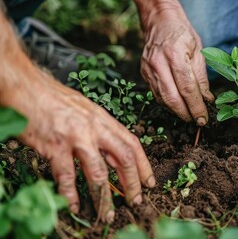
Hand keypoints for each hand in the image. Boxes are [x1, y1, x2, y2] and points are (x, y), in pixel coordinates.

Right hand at [12, 72, 155, 222]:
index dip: (144, 165)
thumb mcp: (85, 109)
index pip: (133, 144)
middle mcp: (95, 128)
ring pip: (98, 173)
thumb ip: (100, 129)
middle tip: (135, 201)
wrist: (25, 87)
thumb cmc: (52, 97)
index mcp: (103, 119)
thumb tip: (113, 153)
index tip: (149, 182)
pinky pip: (67, 177)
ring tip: (107, 213)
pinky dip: (71, 195)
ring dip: (104, 197)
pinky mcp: (54, 147)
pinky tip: (74, 206)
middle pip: (124, 159)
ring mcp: (76, 138)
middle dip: (132, 183)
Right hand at [138, 1, 213, 124]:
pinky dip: (168, 103)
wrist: (159, 21)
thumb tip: (207, 99)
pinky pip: (156, 94)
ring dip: (176, 111)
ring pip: (162, 99)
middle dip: (186, 113)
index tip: (204, 118)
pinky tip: (178, 106)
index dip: (196, 106)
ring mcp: (148, 69)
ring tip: (189, 116)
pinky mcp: (144, 73)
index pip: (187, 88)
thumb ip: (201, 77)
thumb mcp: (198, 51)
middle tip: (197, 121)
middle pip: (172, 98)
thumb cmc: (182, 33)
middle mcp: (158, 63)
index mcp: (174, 55)